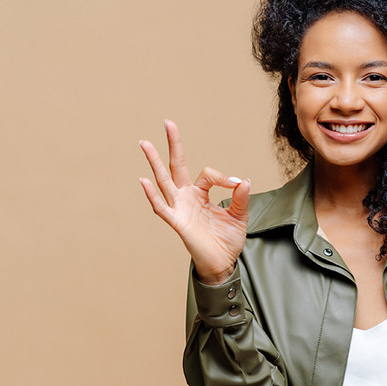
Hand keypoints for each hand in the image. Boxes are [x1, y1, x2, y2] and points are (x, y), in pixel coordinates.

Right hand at [139, 120, 249, 284]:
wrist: (222, 263)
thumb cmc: (227, 239)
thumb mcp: (239, 215)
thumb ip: (240, 197)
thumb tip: (243, 179)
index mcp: (200, 193)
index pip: (207, 173)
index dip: (223, 177)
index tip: (236, 183)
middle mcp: (186, 197)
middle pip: (177, 165)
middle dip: (173, 144)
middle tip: (168, 122)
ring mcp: (180, 208)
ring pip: (164, 180)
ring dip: (154, 162)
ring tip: (144, 143)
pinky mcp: (177, 222)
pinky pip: (161, 207)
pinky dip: (152, 195)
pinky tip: (143, 180)